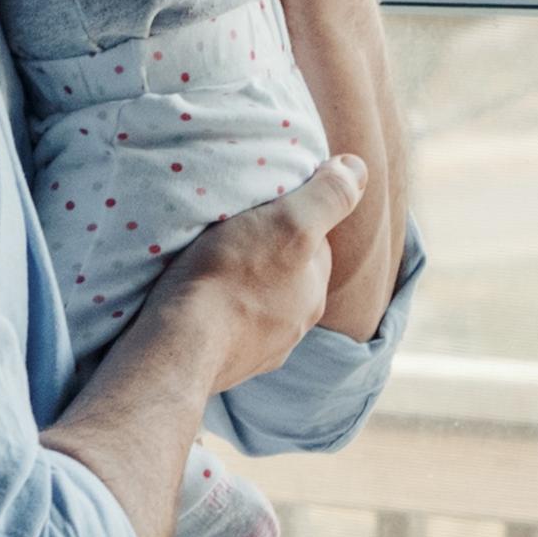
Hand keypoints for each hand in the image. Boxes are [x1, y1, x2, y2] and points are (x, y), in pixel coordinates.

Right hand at [150, 153, 367, 390]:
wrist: (178, 349)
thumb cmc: (231, 277)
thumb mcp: (288, 222)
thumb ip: (328, 196)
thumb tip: (358, 168)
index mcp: (314, 292)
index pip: (314, 242)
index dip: (292, 216)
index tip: (262, 204)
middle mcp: (295, 328)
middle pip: (286, 274)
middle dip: (267, 253)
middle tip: (231, 230)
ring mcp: (259, 352)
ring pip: (257, 304)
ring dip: (241, 286)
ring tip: (208, 265)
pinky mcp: (224, 368)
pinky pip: (227, 332)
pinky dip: (217, 315)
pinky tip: (196, 304)